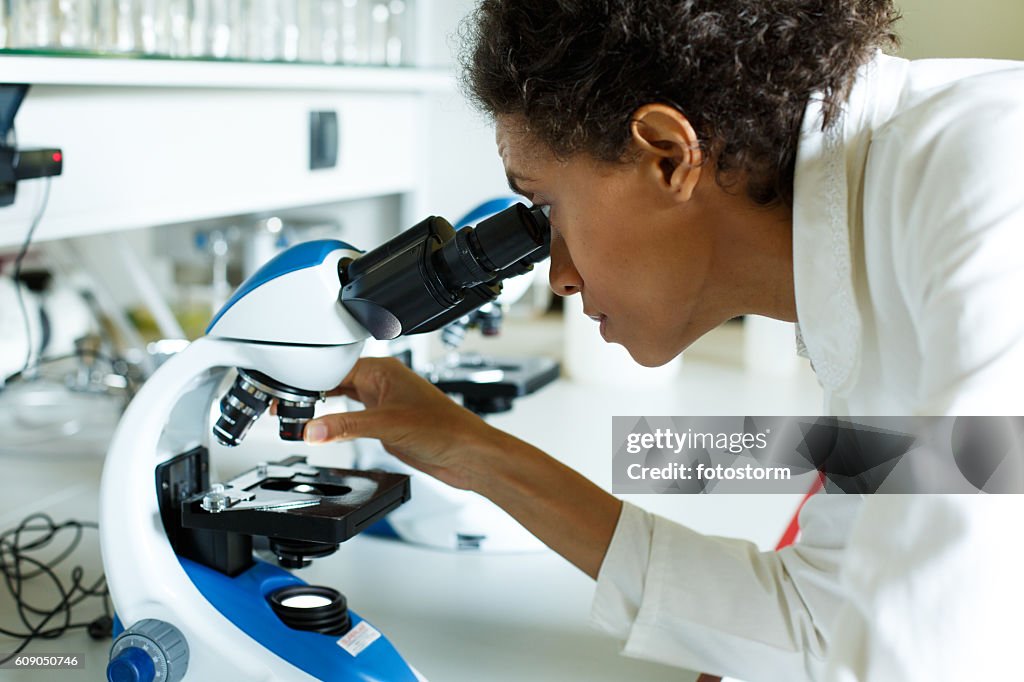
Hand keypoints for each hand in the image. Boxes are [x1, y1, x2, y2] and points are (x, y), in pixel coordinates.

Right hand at [303, 357, 499, 490]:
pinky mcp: (385, 423)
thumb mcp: (388, 424)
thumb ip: (347, 425)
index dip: (308, 378)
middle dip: (309, 391)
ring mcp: (383, 403)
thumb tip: (313, 429)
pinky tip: (324, 427)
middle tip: (281, 403)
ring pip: (342, 398)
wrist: (468, 454)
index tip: (285, 391)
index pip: (335, 367)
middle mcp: (382, 384)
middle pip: (335, 381)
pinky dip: (335, 421)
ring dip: (321, 406)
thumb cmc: (446, 428)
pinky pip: (351, 417)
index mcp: (384, 371)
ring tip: (294, 414)